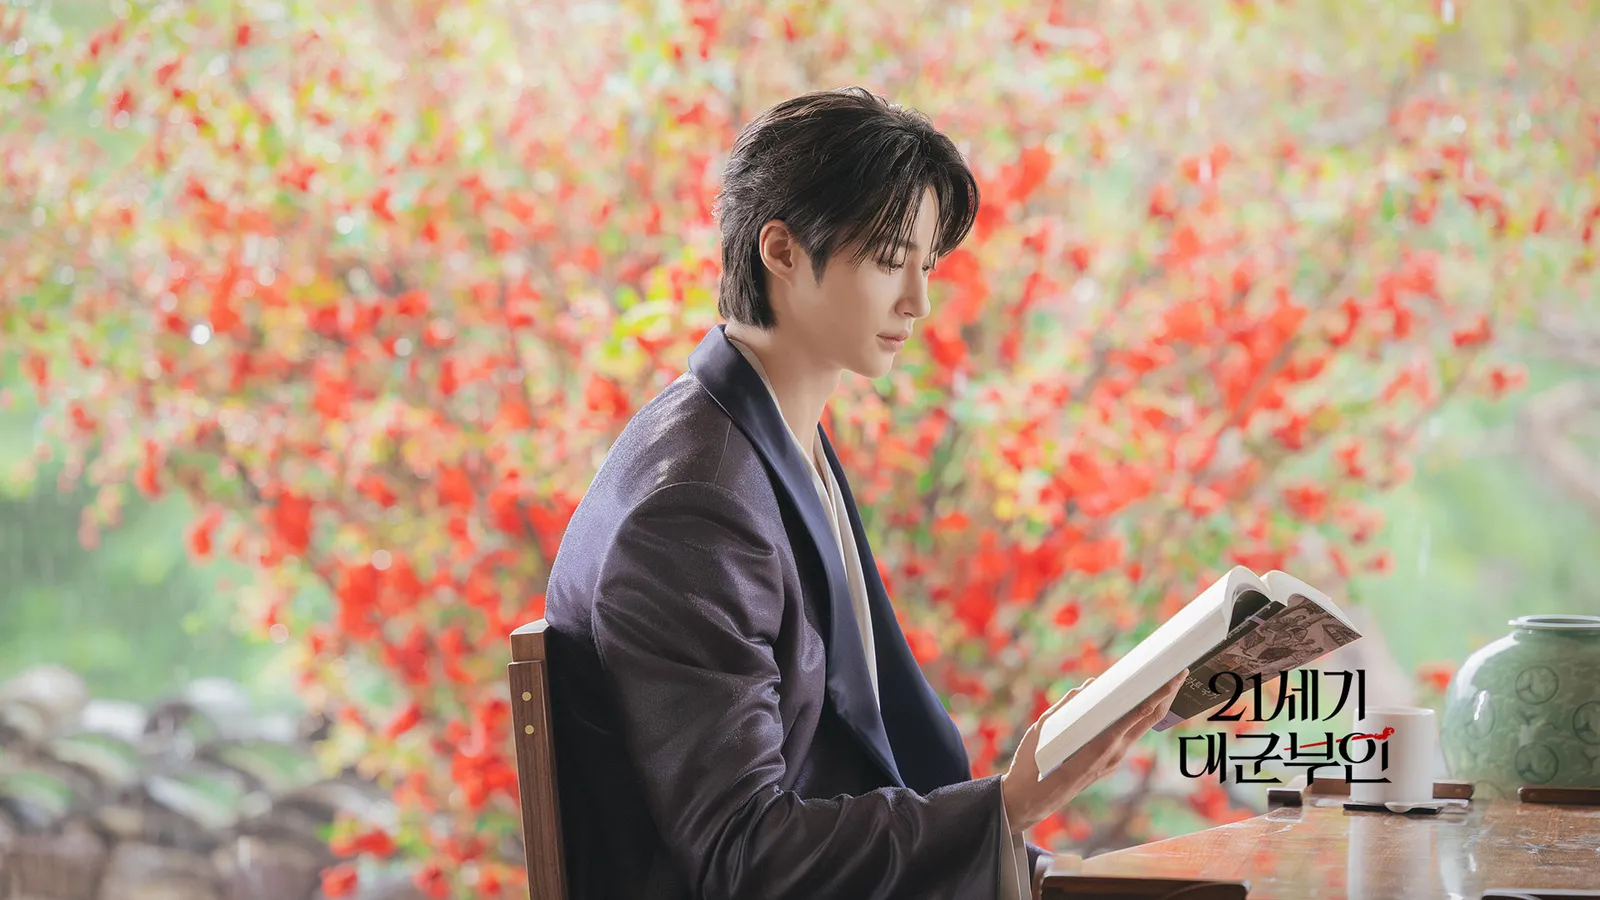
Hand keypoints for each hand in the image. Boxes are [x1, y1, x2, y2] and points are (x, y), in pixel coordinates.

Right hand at [999, 669, 1186, 833]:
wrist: (1032, 801)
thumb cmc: (1033, 765)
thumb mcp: (1043, 730)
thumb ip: (1066, 706)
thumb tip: (1088, 686)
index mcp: (1100, 745)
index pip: (1138, 714)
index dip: (1159, 693)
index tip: (1172, 675)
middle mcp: (1113, 753)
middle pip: (1149, 720)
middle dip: (1167, 695)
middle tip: (1179, 671)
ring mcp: (1113, 760)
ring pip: (1141, 728)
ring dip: (1155, 705)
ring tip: (1165, 682)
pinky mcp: (1109, 762)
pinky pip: (1128, 734)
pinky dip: (1138, 716)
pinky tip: (1138, 703)